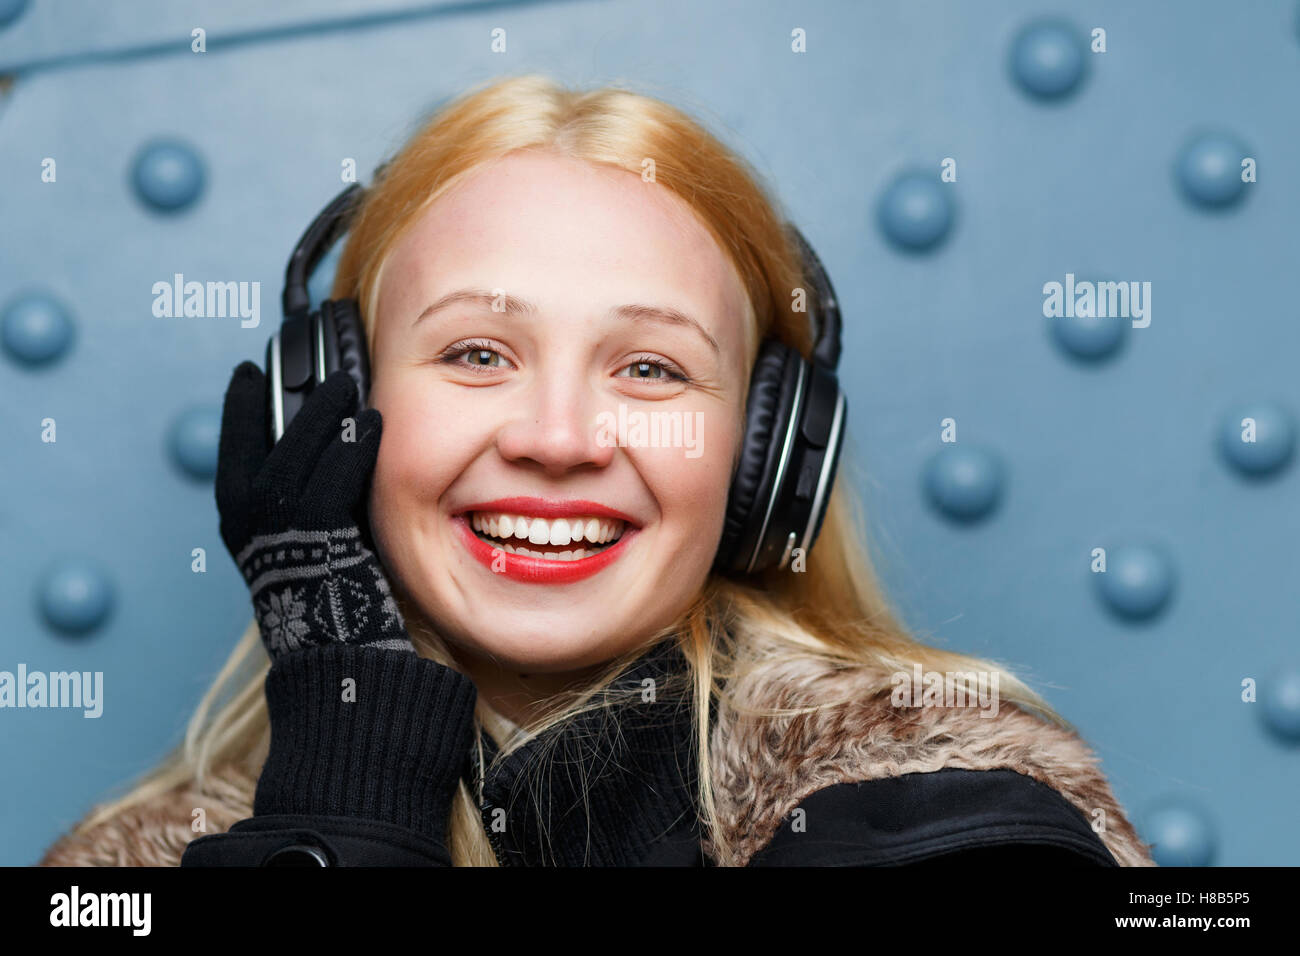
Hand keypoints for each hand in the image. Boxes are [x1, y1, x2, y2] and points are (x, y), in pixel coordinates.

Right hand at [214, 361, 413, 660]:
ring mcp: (278, 520)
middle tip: (324, 374)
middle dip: (294, 397)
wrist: (333, 645)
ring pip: (301, 447)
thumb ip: (296, 494)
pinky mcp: (316, 527)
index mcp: (234, 515)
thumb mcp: (294, 537)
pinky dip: (356, 443)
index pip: (231, 443)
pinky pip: (338, 470)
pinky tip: (372, 424)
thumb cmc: (324, 589)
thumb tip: (321, 441)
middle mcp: (245, 514)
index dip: (240, 403)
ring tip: (350, 386)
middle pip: (265, 436)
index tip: (248, 372)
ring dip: (328, 411)